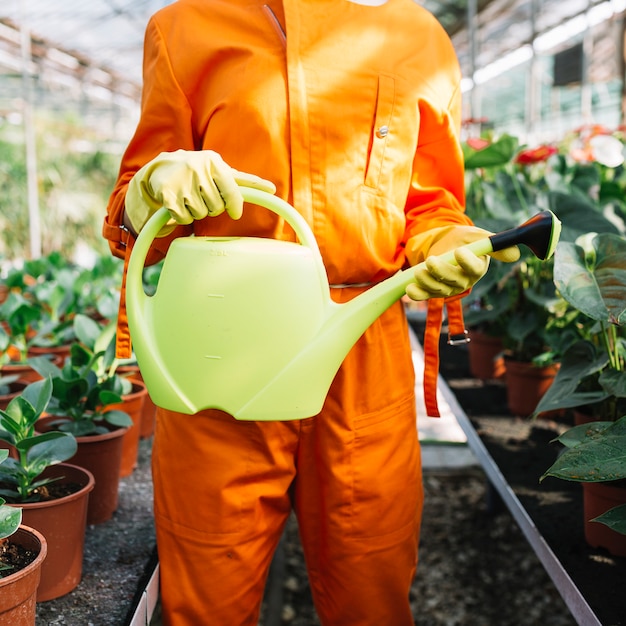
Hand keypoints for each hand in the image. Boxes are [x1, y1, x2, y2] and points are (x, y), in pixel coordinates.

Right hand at [124, 150, 275, 234]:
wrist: (158, 169)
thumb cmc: (196, 172)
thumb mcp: (218, 170)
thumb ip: (242, 180)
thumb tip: (271, 188)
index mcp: (213, 162)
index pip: (232, 191)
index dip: (235, 205)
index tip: (235, 213)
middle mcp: (198, 168)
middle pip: (216, 207)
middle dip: (211, 208)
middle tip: (202, 197)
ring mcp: (182, 180)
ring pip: (201, 214)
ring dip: (196, 212)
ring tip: (188, 197)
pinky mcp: (167, 194)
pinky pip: (184, 218)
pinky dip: (182, 217)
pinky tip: (177, 204)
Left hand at [405, 225, 519, 300]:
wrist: (444, 243)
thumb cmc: (463, 239)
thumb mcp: (477, 236)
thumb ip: (492, 243)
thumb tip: (515, 253)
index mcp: (477, 267)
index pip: (475, 268)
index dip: (468, 262)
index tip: (459, 251)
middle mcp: (464, 281)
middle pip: (454, 280)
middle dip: (441, 271)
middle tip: (430, 260)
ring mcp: (448, 287)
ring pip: (438, 289)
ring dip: (427, 282)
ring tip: (418, 271)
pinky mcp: (433, 291)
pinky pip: (425, 295)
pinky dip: (417, 294)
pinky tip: (409, 290)